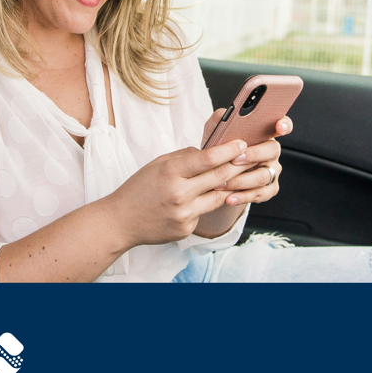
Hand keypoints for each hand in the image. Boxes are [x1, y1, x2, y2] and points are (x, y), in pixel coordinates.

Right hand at [106, 136, 254, 247]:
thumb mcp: (157, 164)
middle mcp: (179, 194)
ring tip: (239, 177)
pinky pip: (204, 213)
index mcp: (170, 172)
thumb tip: (209, 152)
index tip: (241, 143)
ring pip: (218, 198)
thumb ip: (184, 157)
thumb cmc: (138, 189)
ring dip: (230, 187)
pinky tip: (201, 200)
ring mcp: (184, 214)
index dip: (229, 150)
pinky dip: (205, 205)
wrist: (120, 221)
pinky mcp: (186, 229)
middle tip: (251, 157)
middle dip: (238, 166)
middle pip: (219, 177)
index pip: (207, 158)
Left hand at [195, 109, 292, 236]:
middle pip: (272, 150)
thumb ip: (220, 121)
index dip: (284, 125)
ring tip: (221, 183)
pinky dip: (242, 196)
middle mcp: (271, 152)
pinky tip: (229, 198)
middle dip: (252, 155)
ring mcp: (272, 171)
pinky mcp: (269, 189)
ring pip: (263, 175)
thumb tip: (222, 115)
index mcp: (264, 134)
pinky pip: (260, 193)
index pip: (282, 125)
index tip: (279, 127)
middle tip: (234, 159)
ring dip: (241, 180)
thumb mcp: (217, 134)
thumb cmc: (220, 150)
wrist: (216, 176)